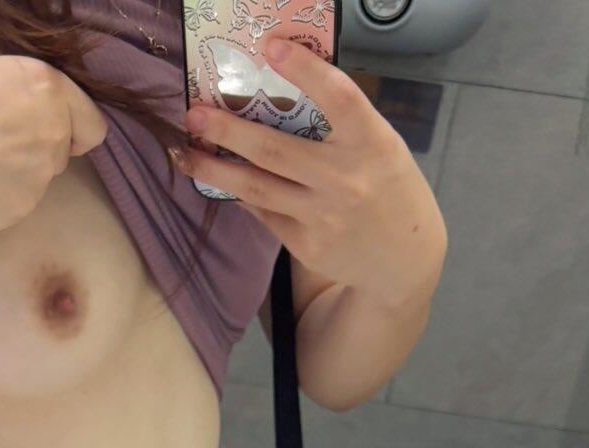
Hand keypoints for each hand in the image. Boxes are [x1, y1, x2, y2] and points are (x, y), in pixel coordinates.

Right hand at [0, 49, 107, 233]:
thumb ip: (7, 74)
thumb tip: (8, 81)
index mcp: (48, 90)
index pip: (92, 123)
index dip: (77, 126)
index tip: (56, 128)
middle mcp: (54, 134)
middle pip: (62, 150)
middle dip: (39, 146)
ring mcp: (40, 178)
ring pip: (39, 178)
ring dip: (18, 172)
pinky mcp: (20, 210)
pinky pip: (16, 202)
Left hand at [178, 38, 445, 309]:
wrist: (404, 260)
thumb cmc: (388, 189)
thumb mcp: (379, 146)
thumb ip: (341, 124)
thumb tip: (280, 97)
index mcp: (371, 143)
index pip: (340, 98)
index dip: (305, 70)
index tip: (271, 46)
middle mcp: (345, 180)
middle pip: (275, 150)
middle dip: (228, 130)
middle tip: (194, 113)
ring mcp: (323, 216)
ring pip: (257, 188)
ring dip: (215, 168)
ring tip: (184, 152)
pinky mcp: (307, 244)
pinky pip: (264, 214)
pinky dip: (241, 194)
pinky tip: (221, 180)